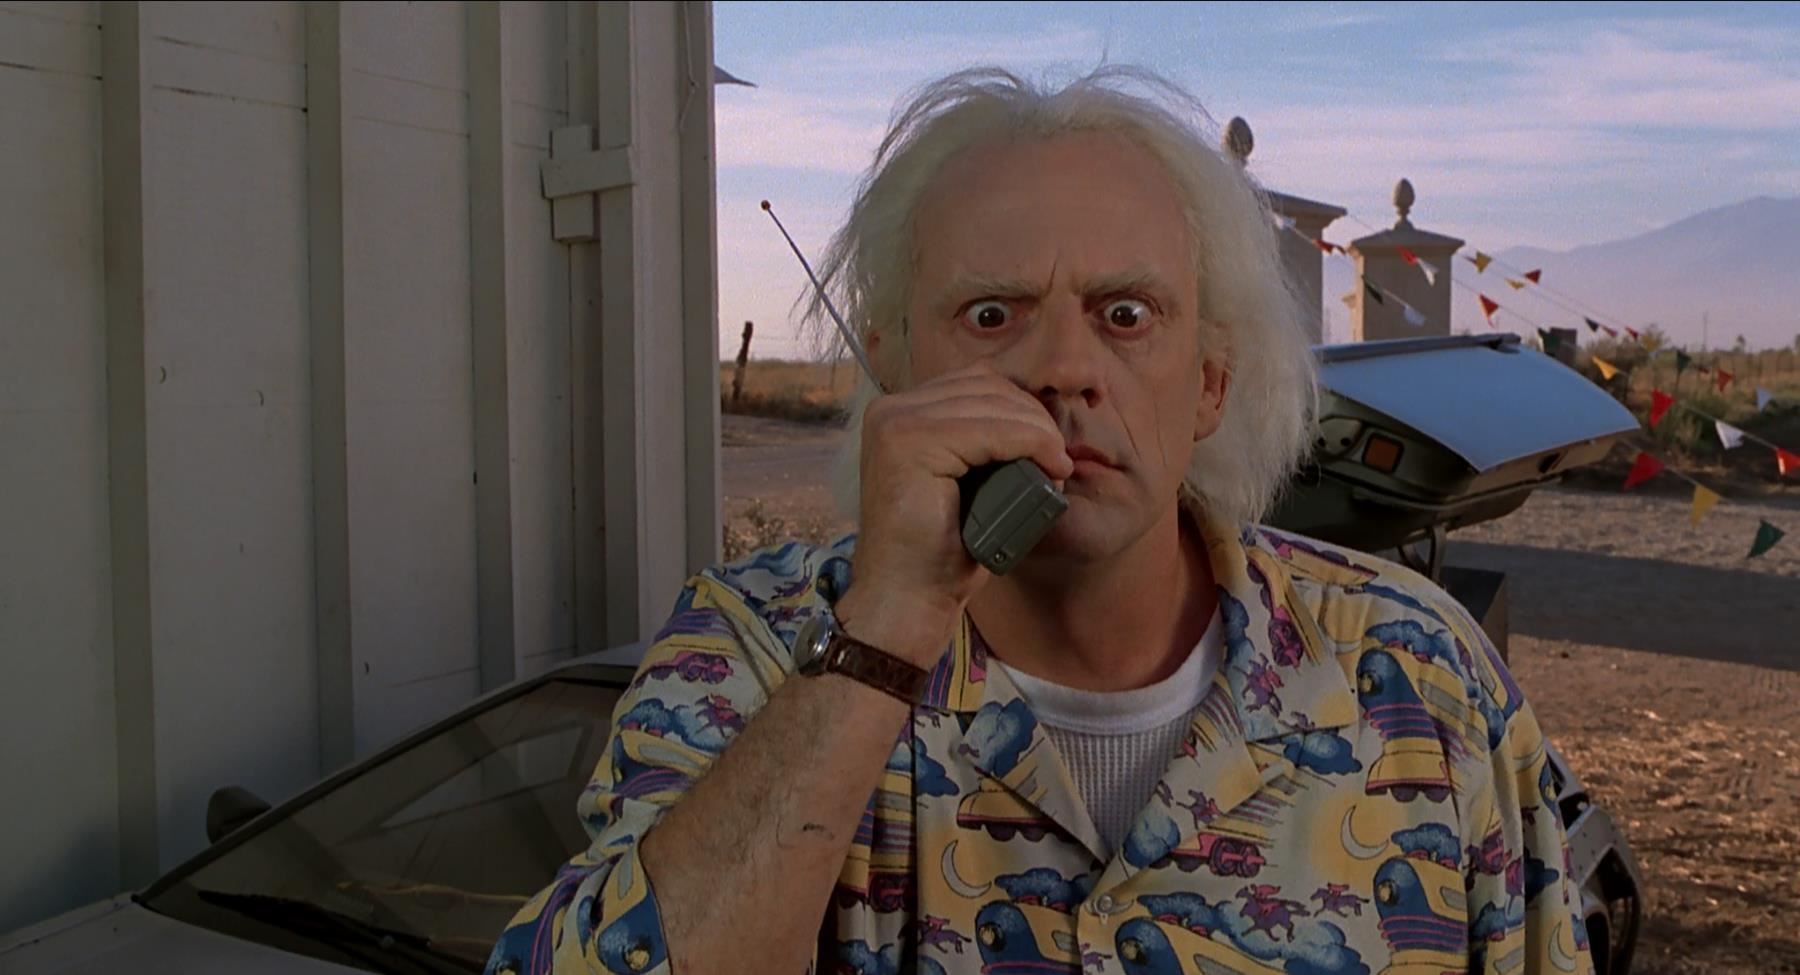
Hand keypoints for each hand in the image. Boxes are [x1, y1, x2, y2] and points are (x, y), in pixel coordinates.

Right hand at [835, 365, 1074, 667]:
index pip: (976, 383)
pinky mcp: (907, 444)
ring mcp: (894, 424)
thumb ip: (980, 442)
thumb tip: (1034, 413)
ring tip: (1056, 468)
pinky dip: (1030, 443)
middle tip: (1059, 461)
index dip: (1022, 408)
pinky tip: (1049, 468)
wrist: (906, 601)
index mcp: (897, 414)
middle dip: (1034, 418)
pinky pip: (991, 429)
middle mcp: (889, 410)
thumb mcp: (962, 483)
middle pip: (985, 385)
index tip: (1051, 449)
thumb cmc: (938, 552)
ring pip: (992, 403)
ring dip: (1037, 432)